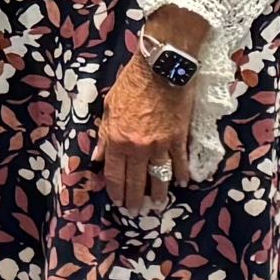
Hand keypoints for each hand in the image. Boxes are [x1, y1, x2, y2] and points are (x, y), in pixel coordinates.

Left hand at [99, 58, 195, 213]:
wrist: (161, 68)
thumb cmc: (132, 84)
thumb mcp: (109, 107)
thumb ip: (104, 136)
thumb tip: (97, 158)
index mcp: (117, 139)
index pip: (115, 174)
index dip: (116, 191)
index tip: (118, 202)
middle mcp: (138, 147)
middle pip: (136, 181)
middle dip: (135, 199)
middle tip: (136, 211)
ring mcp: (160, 145)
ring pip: (159, 177)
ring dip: (158, 193)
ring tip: (157, 204)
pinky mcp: (178, 139)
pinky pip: (179, 163)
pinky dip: (181, 175)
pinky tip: (181, 183)